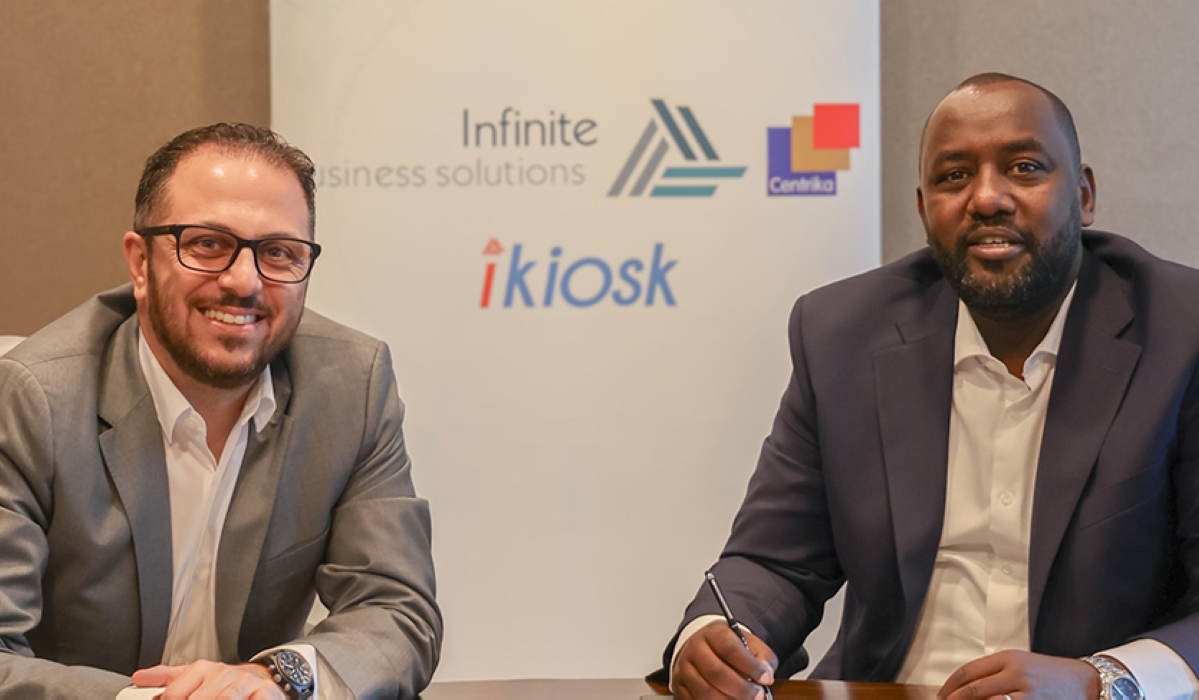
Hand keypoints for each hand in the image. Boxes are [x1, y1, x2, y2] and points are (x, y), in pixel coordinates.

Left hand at [131, 660, 286, 699]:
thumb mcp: (195, 677)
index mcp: (202, 670)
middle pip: (198, 699)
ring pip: (224, 698)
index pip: (175, 693)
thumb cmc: (225, 683)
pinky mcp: (264, 692)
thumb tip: (139, 677)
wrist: (264, 679)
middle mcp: (222, 674)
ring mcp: (244, 684)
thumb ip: (167, 678)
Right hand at [672, 619, 777, 699]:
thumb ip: (762, 656)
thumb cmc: (728, 647)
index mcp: (713, 633)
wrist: (704, 648)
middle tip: (757, 695)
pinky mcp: (679, 686)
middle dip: (742, 689)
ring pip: (706, 692)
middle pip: (717, 673)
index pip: (730, 649)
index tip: (765, 678)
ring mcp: (684, 668)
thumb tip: (766, 674)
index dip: (750, 667)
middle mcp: (695, 649)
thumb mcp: (749, 643)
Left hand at [938, 650, 1101, 699]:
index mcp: (1008, 658)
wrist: (1087, 683)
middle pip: (973, 690)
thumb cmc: (1051, 674)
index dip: (950, 686)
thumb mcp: (1020, 663)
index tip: (941, 694)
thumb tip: (964, 686)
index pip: (968, 672)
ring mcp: (1025, 694)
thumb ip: (994, 671)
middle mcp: (1015, 674)